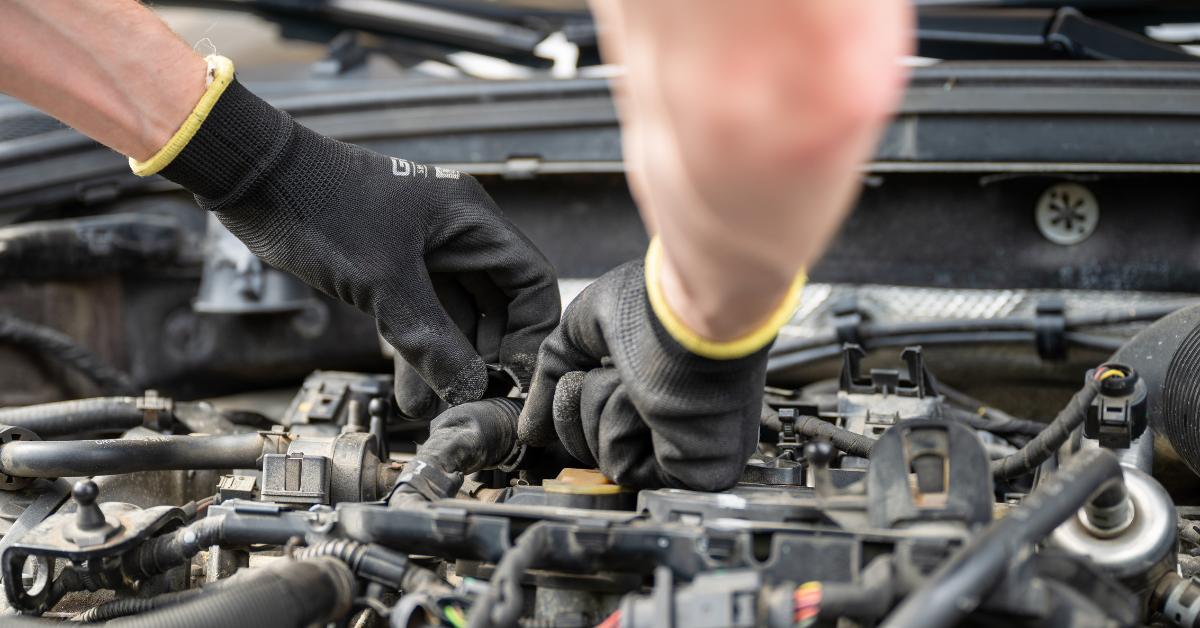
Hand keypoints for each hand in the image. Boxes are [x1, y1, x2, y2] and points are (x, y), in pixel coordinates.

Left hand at [152, 66, 559, 409]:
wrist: (252, 178)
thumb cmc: (317, 203)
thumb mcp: (383, 283)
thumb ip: (430, 340)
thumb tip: (468, 389)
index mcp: (470, 219)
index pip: (532, 280)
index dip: (532, 332)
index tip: (518, 377)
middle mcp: (456, 233)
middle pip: (497, 303)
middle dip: (488, 355)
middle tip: (477, 397)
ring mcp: (424, 249)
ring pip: (456, 315)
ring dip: (449, 360)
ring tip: (439, 407)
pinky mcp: (391, 266)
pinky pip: (421, 315)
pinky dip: (418, 350)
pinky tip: (412, 391)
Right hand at [518, 260, 764, 490]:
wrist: (689, 314)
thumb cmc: (650, 306)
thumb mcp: (580, 331)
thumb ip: (550, 379)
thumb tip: (528, 429)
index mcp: (655, 383)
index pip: (594, 414)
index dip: (573, 398)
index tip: (579, 371)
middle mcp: (672, 416)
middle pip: (589, 439)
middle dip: (580, 401)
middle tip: (607, 368)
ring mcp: (685, 447)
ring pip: (601, 455)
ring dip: (601, 409)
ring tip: (632, 379)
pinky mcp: (693, 471)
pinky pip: (622, 468)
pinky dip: (618, 429)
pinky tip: (646, 400)